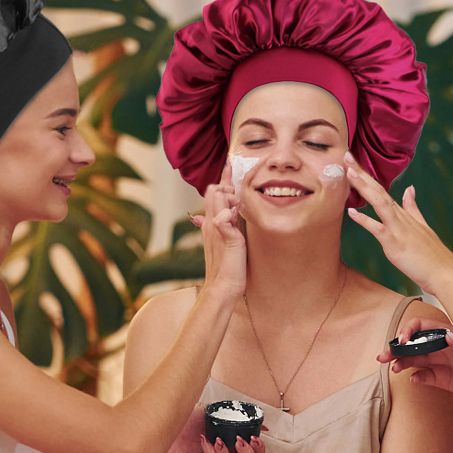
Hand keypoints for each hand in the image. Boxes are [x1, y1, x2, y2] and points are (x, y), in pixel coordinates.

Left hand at [164, 407, 266, 452]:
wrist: (166, 429)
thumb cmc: (188, 423)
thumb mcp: (214, 413)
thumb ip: (235, 415)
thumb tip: (258, 420)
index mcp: (233, 446)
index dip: (259, 447)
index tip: (254, 436)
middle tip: (241, 441)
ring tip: (220, 440)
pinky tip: (205, 440)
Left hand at [191, 163, 244, 302]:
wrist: (222, 289)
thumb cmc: (228, 270)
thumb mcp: (230, 246)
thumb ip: (225, 227)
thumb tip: (224, 213)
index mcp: (214, 222)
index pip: (216, 191)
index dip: (225, 178)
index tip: (233, 163)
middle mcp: (211, 223)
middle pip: (214, 193)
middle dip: (225, 183)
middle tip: (241, 180)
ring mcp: (214, 230)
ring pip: (216, 203)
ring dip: (226, 194)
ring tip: (241, 190)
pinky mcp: (220, 238)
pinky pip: (221, 216)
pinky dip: (228, 208)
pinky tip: (236, 211)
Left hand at [343, 152, 452, 294]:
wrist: (444, 271)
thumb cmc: (432, 254)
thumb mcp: (422, 226)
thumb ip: (413, 207)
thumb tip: (409, 189)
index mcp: (403, 213)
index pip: (381, 190)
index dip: (367, 176)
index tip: (353, 162)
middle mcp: (400, 217)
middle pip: (378, 191)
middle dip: (361, 173)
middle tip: (346, 156)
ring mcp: (398, 229)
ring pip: (378, 203)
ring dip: (363, 187)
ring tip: (348, 173)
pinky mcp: (395, 243)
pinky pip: (377, 229)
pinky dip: (364, 220)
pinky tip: (351, 213)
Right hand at [379, 317, 452, 404]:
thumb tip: (449, 335)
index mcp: (446, 333)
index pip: (420, 326)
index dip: (407, 331)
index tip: (401, 342)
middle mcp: (440, 347)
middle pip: (412, 344)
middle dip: (396, 349)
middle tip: (381, 357)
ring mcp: (440, 363)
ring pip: (414, 360)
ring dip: (402, 363)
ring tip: (394, 369)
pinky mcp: (443, 379)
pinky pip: (424, 377)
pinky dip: (417, 378)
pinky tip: (414, 380)